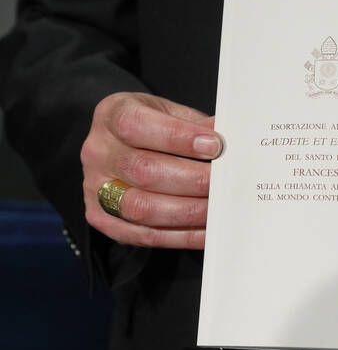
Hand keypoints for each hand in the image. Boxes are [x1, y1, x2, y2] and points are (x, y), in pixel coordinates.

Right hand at [81, 92, 222, 248]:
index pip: (136, 125)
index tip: (215, 145)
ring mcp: (95, 188)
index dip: (178, 137)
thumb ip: (197, 125)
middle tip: (226, 182)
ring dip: (189, 211)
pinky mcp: (102, 219)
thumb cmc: (155, 127)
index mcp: (112, 114)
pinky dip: (182, 235)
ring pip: (141, 207)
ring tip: (221, 207)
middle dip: (192, 179)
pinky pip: (144, 235)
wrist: (122, 146)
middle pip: (142, 170)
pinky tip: (209, 229)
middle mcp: (98, 151)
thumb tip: (232, 138)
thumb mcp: (172, 113)